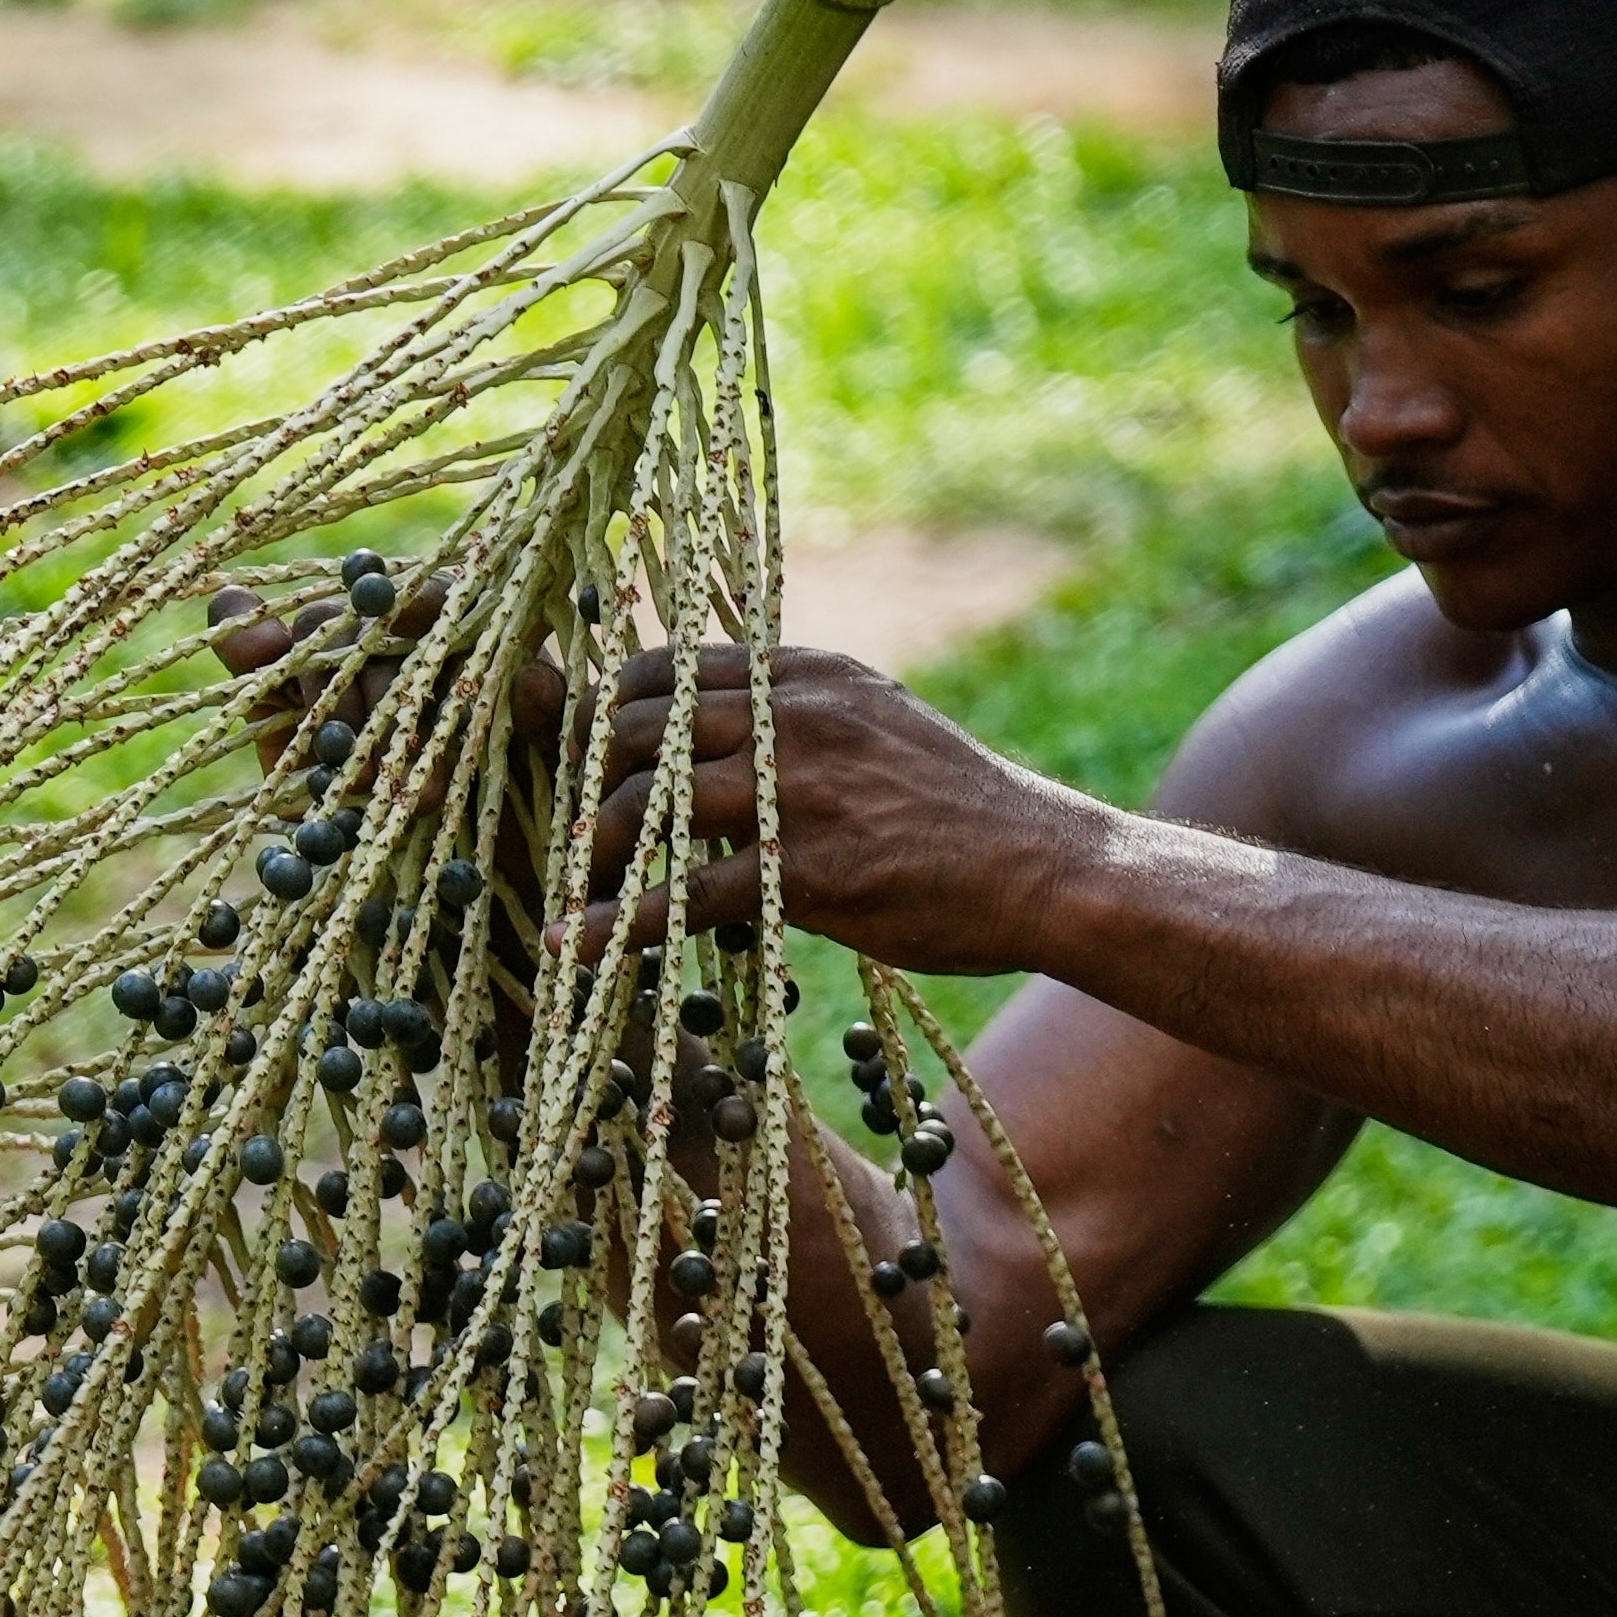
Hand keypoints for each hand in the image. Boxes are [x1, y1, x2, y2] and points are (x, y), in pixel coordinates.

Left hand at [592, 643, 1077, 975]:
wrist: (1046, 867)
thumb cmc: (962, 810)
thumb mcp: (881, 723)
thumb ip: (804, 716)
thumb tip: (729, 727)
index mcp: (807, 672)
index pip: (666, 669)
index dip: (604, 714)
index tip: (584, 760)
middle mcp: (794, 713)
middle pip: (636, 726)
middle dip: (586, 781)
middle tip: (570, 831)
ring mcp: (797, 787)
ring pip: (646, 799)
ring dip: (594, 848)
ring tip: (575, 888)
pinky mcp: (806, 868)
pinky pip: (683, 891)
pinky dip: (618, 921)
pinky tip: (578, 948)